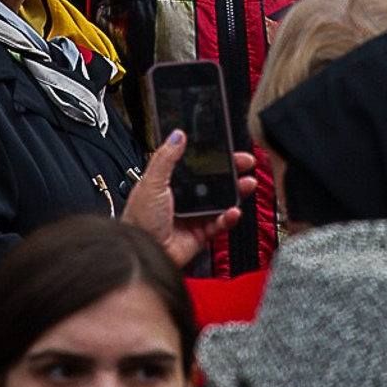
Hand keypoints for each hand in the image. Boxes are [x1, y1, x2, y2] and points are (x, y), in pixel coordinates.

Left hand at [122, 132, 255, 268]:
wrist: (143, 251)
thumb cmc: (139, 219)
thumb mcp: (151, 183)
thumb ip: (165, 158)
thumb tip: (177, 135)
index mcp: (169, 182)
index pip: (196, 165)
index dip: (212, 157)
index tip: (227, 149)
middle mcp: (183, 198)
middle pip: (212, 181)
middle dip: (231, 171)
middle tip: (245, 163)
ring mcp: (193, 215)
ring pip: (221, 201)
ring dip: (236, 192)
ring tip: (247, 184)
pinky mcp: (200, 233)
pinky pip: (220, 224)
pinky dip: (229, 218)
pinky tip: (233, 211)